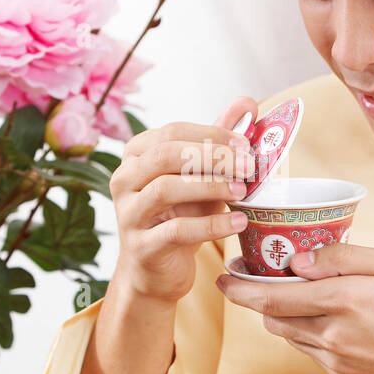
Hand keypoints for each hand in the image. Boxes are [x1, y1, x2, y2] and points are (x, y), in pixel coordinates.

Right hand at [109, 96, 259, 304]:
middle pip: (166, 155)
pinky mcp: (141, 247)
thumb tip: (247, 103)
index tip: (246, 144)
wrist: (157, 271)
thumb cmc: (179, 216)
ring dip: (210, 187)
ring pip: (166, 189)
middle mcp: (124, 180)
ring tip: (243, 192)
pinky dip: (212, 225)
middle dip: (213, 157)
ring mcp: (128, 214)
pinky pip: (177, 230)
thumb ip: (219, 140)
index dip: (212, 135)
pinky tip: (239, 222)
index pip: (172, 132)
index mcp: (135, 155)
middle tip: (249, 166)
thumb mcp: (201, 176)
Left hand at [215, 242, 373, 373]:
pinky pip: (311, 352)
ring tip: (296, 294)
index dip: (240, 286)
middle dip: (254, 298)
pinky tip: (330, 318)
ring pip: (288, 336)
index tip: (225, 273)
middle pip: (271, 317)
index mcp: (346, 301)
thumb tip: (298, 260)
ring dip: (282, 315)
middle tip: (251, 278)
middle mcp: (334, 336)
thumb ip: (345, 259)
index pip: (272, 296)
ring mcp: (338, 362)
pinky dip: (308, 332)